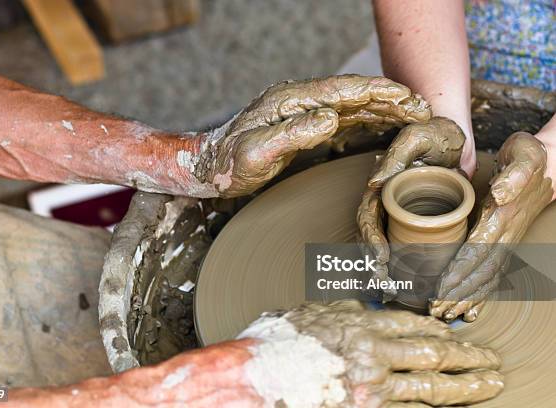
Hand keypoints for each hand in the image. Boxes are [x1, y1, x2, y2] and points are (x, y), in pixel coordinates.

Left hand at [193, 75, 430, 197]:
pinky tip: (384, 126)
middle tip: (423, 108)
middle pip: (354, 95)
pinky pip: (342, 121)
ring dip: (383, 110)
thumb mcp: (256, 153)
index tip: (407, 98)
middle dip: (390, 99)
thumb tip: (330, 119)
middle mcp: (300, 102)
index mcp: (291, 101)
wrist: (208, 167)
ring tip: (414, 114)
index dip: (377, 93)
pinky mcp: (304, 128)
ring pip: (352, 107)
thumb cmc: (228, 163)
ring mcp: (303, 113)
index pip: (342, 91)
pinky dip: (367, 122)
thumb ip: (292, 135)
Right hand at [238, 300, 503, 406]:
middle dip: (466, 355)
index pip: (408, 321)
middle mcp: (370, 349)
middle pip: (431, 350)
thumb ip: (339, 310)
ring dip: (465, 383)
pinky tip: (448, 405)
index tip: (451, 330)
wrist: (255, 377)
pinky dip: (433, 406)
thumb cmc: (275, 346)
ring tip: (488, 382)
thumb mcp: (307, 314)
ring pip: (431, 383)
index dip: (435, 327)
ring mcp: (371, 383)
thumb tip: (358, 308)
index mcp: (357, 321)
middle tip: (488, 357)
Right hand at [356, 117, 465, 295]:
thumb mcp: (416, 138)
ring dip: (383, 269)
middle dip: (374, 263)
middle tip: (384, 285)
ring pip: (383, 245)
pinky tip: (404, 281)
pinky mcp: (413, 221)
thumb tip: (372, 184)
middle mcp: (384, 203)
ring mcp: (397, 213)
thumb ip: (395, 158)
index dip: (371, 240)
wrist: (454, 135)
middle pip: (371, 237)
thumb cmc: (434, 133)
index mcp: (380, 188)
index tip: (381, 259)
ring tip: (389, 290)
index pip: (368, 218)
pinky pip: (401, 245)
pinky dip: (400, 265)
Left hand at [430, 132, 553, 321]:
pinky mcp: (506, 241)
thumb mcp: (525, 155)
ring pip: (486, 276)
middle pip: (480, 271)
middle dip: (458, 293)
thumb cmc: (530, 156)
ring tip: (446, 314)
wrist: (550, 163)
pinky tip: (470, 310)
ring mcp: (507, 239)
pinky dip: (481, 293)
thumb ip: (514, 174)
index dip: (459, 271)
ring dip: (466, 297)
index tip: (440, 288)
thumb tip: (500, 193)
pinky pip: (494, 272)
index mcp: (503, 216)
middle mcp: (505, 233)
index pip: (478, 250)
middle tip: (436, 310)